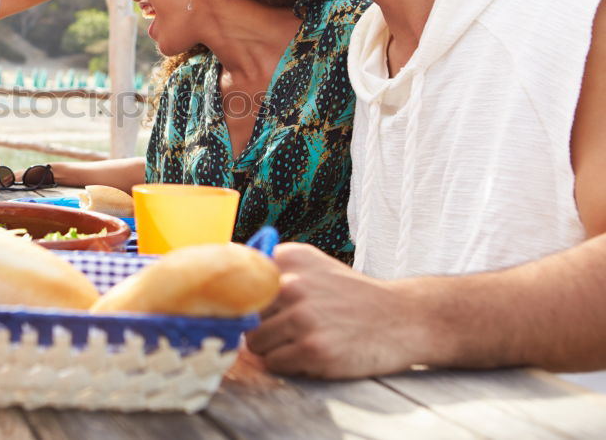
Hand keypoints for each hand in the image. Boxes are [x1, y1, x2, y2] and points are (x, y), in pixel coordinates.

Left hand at [243, 243, 422, 378]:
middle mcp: (293, 284)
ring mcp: (303, 317)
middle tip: (287, 327)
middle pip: (243, 315)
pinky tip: (312, 353)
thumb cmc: (350, 295)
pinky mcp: (313, 349)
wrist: (401, 318)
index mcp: (288, 258)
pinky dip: (288, 364)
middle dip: (258, 325)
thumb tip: (222, 270)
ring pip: (254, 343)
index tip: (239, 306)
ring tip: (301, 340)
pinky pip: (274, 363)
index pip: (235, 279)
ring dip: (273, 348)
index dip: (235, 298)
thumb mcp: (312, 265)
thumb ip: (270, 266)